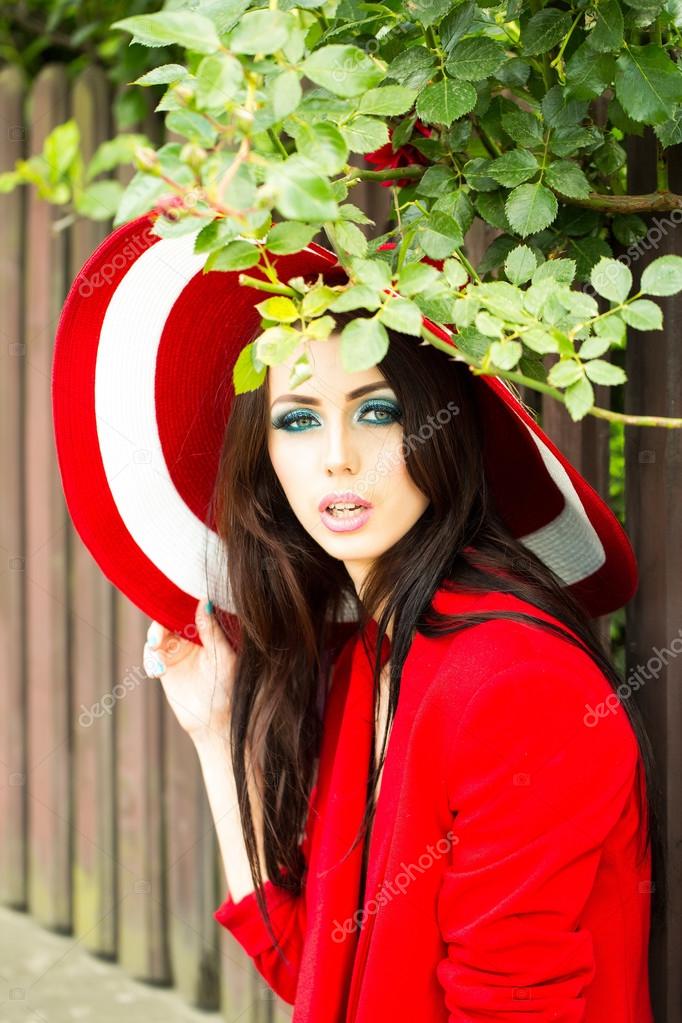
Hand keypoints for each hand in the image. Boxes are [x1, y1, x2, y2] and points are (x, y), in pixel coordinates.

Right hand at [143, 598, 236, 742]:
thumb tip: (204, 601)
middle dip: (160, 627)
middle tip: (157, 641)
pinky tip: (156, 673)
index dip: (179, 604)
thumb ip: (212, 631)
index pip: (191, 608)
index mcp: (210, 629)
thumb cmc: (226, 688)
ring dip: (153, 644)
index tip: (169, 608)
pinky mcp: (165, 664)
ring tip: (159, 666)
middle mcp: (193, 636)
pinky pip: (152, 655)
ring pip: (158, 634)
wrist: (213, 720)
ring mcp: (178, 649)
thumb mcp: (222, 658)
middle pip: (170, 618)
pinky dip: (150, 660)